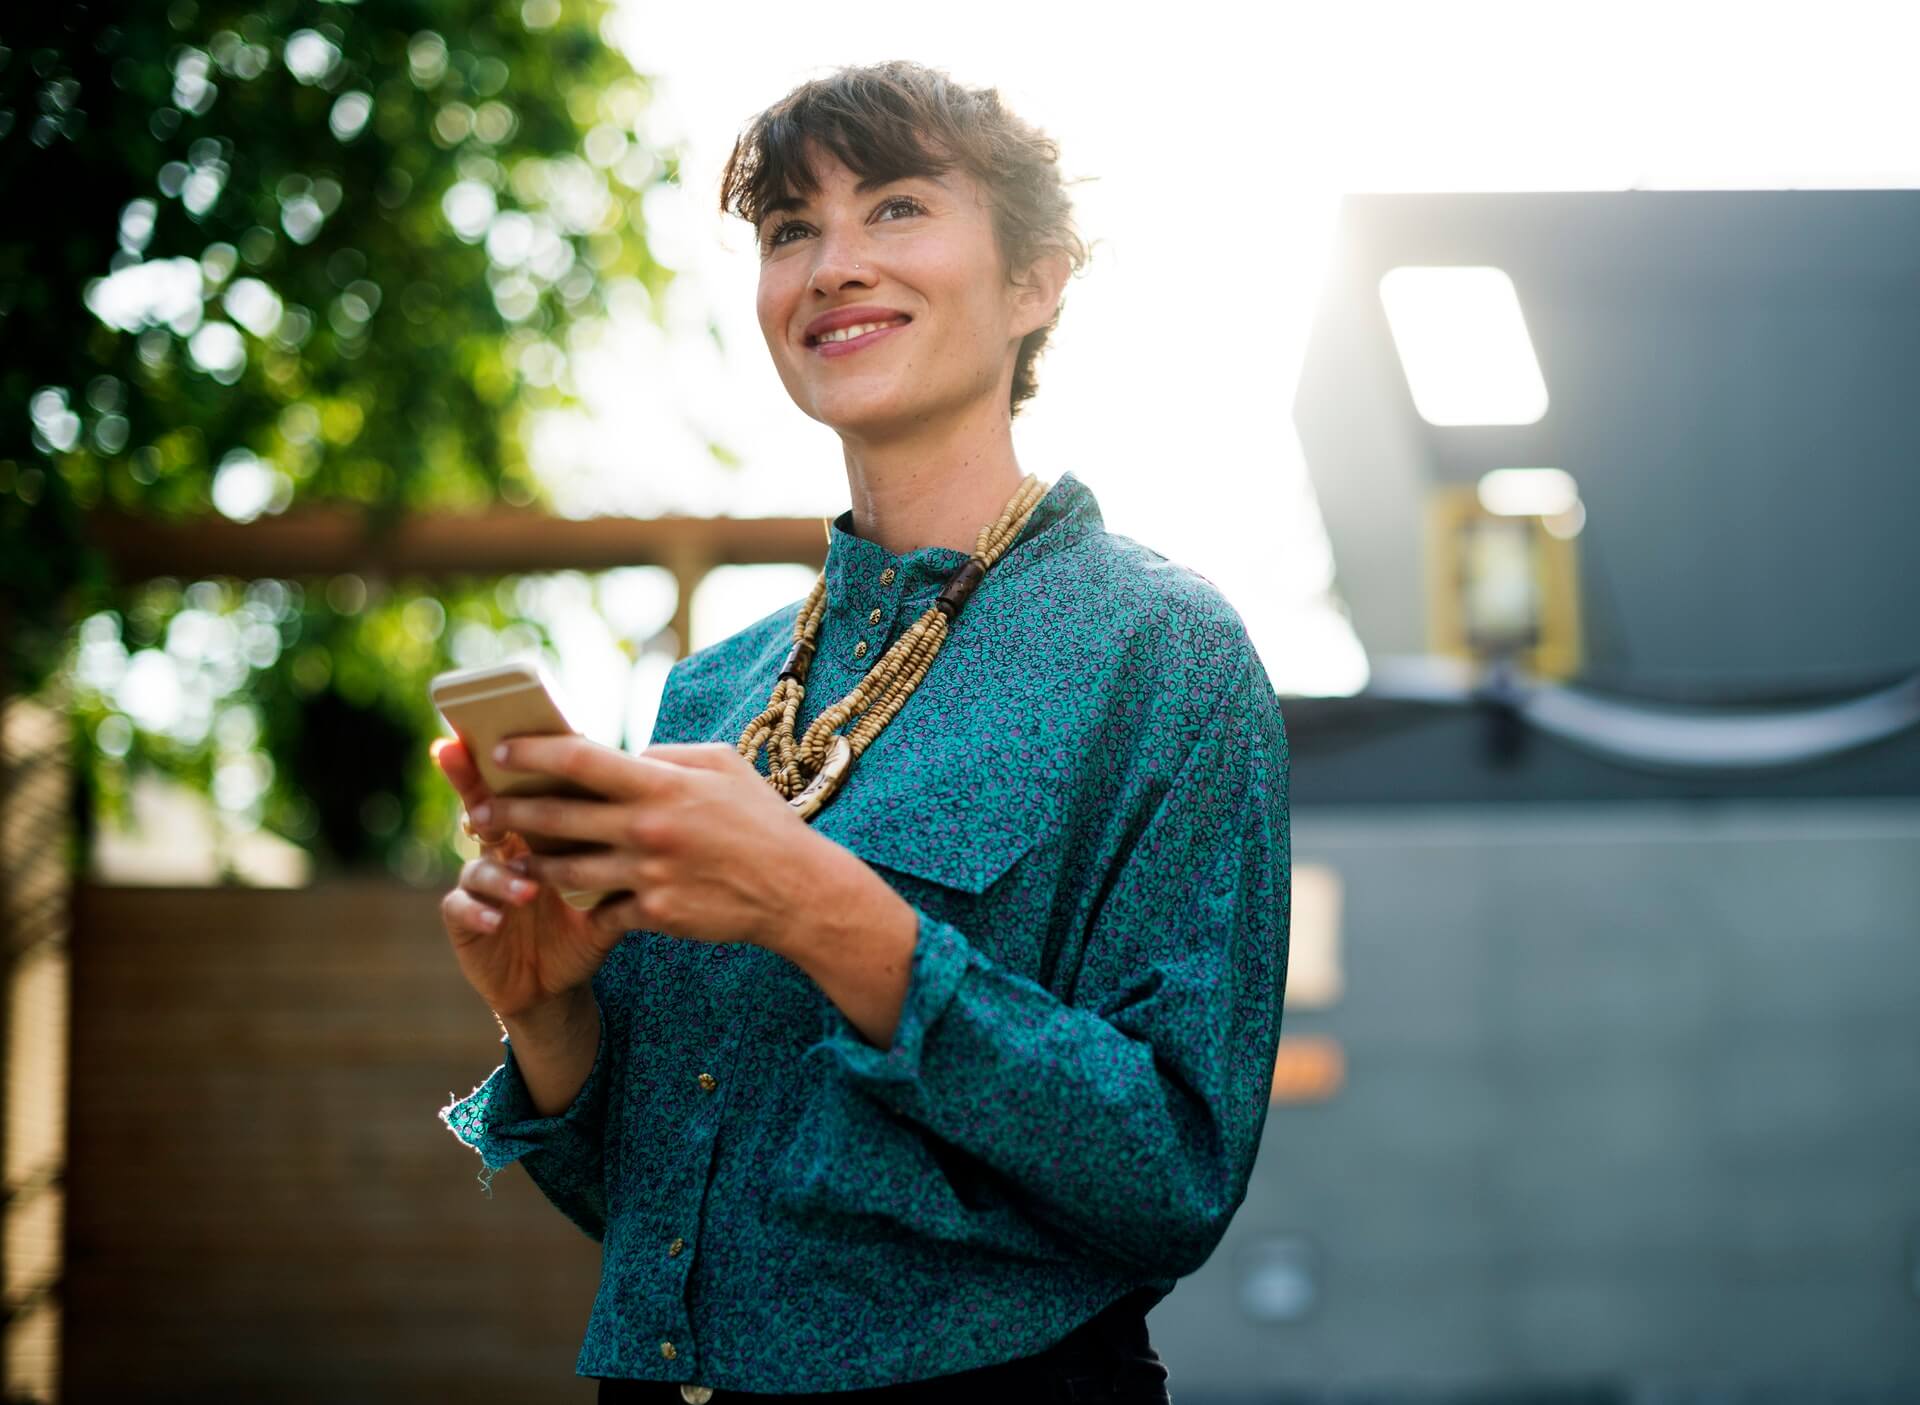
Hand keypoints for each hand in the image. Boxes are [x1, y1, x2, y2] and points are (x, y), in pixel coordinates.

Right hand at [431, 736, 626, 1019]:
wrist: (558, 981)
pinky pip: (461, 908)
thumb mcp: (611, 885)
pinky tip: (495, 919)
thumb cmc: (587, 923)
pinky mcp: (465, 920)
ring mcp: (479, 883)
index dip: (510, 759)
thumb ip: (626, 846)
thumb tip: (666, 803)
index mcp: (537, 831)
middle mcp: (501, 848)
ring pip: (479, 864)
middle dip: (471, 785)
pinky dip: (478, 910)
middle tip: (473, 776)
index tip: (502, 731)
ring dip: (500, 874)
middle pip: (482, 806)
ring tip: (528, 889)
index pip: (523, 786)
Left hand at [480, 735, 831, 951]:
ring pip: (565, 870)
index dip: (532, 752)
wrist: (796, 890)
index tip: (500, 751)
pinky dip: (584, 902)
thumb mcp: (722, 765)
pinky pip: (602, 908)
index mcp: (661, 784)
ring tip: (510, 858)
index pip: (579, 759)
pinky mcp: (654, 914)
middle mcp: (647, 828)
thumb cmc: (760, 819)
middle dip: (507, 812)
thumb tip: (626, 755)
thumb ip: (668, 756)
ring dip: (531, 863)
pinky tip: (566, 898)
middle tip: (478, 811)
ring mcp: (648, 874)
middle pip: (555, 817)